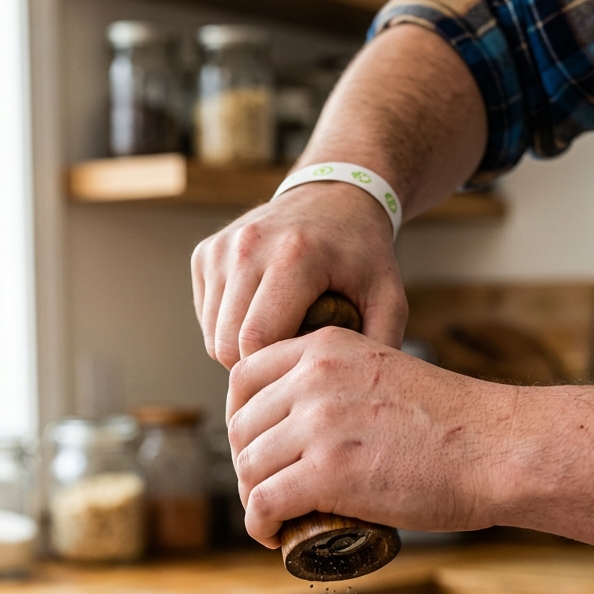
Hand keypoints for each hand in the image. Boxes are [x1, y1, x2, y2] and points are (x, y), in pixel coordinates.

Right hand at [191, 183, 407, 368]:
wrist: (333, 197)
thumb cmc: (362, 255)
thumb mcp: (389, 296)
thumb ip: (381, 343)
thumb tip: (365, 395)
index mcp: (294, 256)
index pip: (257, 341)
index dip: (276, 372)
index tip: (303, 374)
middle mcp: (249, 246)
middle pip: (228, 345)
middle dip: (257, 366)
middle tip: (292, 361)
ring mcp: (221, 248)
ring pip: (213, 337)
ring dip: (242, 350)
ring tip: (282, 337)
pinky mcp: (205, 253)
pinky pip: (207, 318)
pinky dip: (230, 329)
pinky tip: (263, 316)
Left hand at [226, 327, 513, 545]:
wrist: (497, 449)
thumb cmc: (457, 423)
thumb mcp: (385, 374)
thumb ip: (343, 385)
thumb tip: (311, 421)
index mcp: (326, 348)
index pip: (244, 376)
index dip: (241, 418)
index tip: (256, 446)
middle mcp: (314, 379)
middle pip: (241, 426)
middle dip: (248, 464)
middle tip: (268, 490)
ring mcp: (318, 425)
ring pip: (249, 467)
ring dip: (253, 499)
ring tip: (275, 517)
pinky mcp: (326, 473)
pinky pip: (264, 503)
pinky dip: (259, 526)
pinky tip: (272, 536)